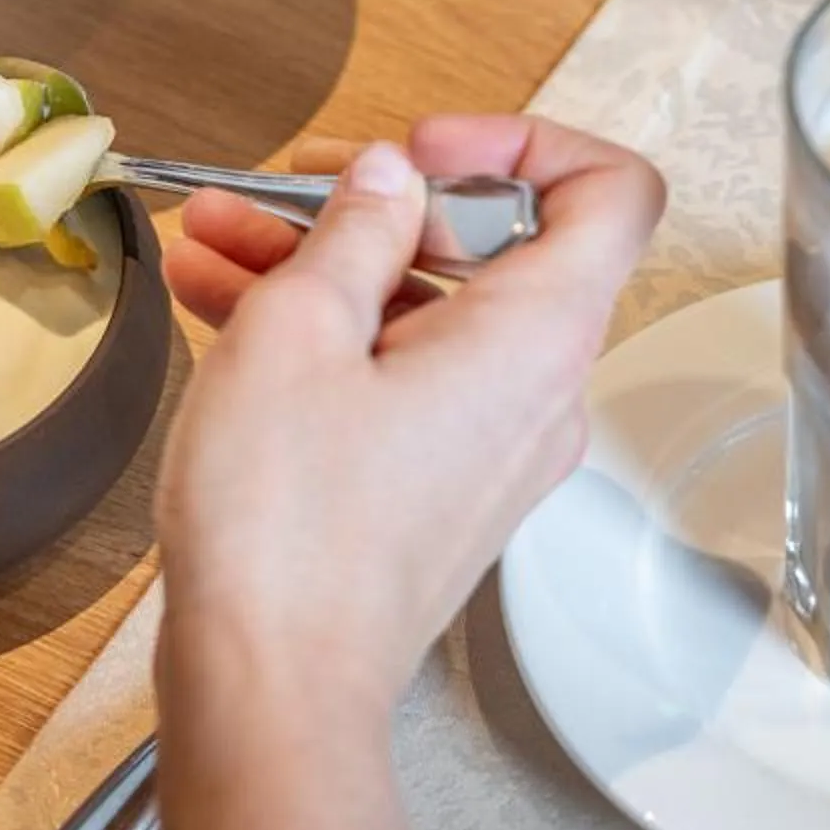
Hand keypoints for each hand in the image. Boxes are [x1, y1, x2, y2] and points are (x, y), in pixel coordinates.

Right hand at [148, 118, 662, 829]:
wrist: (270, 687)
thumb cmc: (288, 532)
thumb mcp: (296, 333)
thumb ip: (350, 232)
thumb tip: (383, 182)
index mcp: (536, 338)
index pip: (612, 192)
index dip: (523, 142)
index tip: (421, 148)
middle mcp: (536, 392)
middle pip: (495, 249)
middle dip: (378, 203)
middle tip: (284, 187)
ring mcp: (487, 447)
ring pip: (426, 314)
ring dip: (327, 266)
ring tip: (217, 240)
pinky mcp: (434, 489)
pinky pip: (396, 377)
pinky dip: (325, 334)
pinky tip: (224, 305)